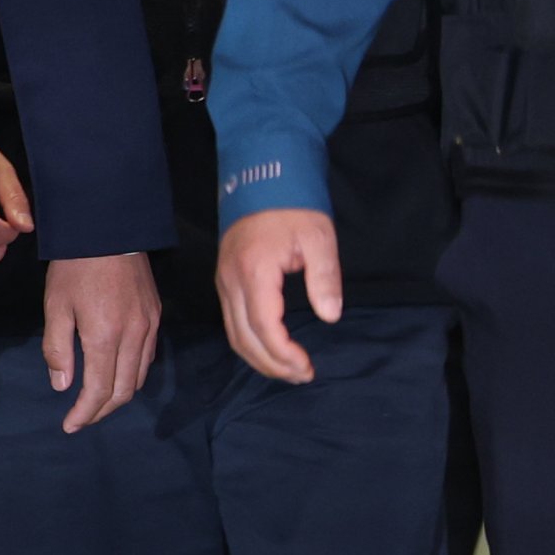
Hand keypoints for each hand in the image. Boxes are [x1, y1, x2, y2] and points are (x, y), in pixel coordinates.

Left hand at [40, 249, 159, 431]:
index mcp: (105, 336)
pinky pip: (148, 358)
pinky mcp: (156, 317)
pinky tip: (116, 375)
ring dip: (118, 395)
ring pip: (138, 377)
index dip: (84, 414)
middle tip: (81, 419)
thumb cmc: (74, 267)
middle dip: (101, 411)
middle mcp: (134, 336)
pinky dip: (132, 374)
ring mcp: (150, 327)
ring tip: (96, 402)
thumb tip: (63, 386)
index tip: (69, 425)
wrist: (109, 230)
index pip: (99, 391)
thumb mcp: (55, 306)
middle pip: (123, 391)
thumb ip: (58, 349)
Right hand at [216, 207, 341, 384]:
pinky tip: (271, 350)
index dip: (283, 353)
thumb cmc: (293, 207)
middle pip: (243, 337)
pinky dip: (250, 344)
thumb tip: (330, 316)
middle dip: (271, 364)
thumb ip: (324, 278)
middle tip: (302, 376)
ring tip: (289, 370)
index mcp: (254, 272)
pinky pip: (231, 323)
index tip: (307, 367)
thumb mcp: (318, 238)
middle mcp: (231, 282)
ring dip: (259, 358)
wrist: (261, 179)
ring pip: (233, 334)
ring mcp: (224, 282)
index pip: (263, 326)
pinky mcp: (225, 282)